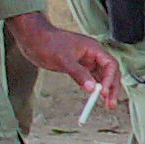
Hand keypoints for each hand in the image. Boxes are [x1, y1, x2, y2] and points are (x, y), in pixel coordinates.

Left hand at [7, 12, 124, 111]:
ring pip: (101, 76)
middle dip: (112, 88)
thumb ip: (78, 74)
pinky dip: (94, 87)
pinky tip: (93, 96)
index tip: (103, 92)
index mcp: (93, 48)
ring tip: (108, 105)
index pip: (110, 64)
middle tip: (111, 104)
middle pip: (109, 72)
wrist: (32, 38)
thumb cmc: (47, 43)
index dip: (110, 79)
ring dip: (105, 90)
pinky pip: (90, 78)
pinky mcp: (77, 66)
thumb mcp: (63, 59)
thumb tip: (91, 89)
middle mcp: (92, 55)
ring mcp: (85, 61)